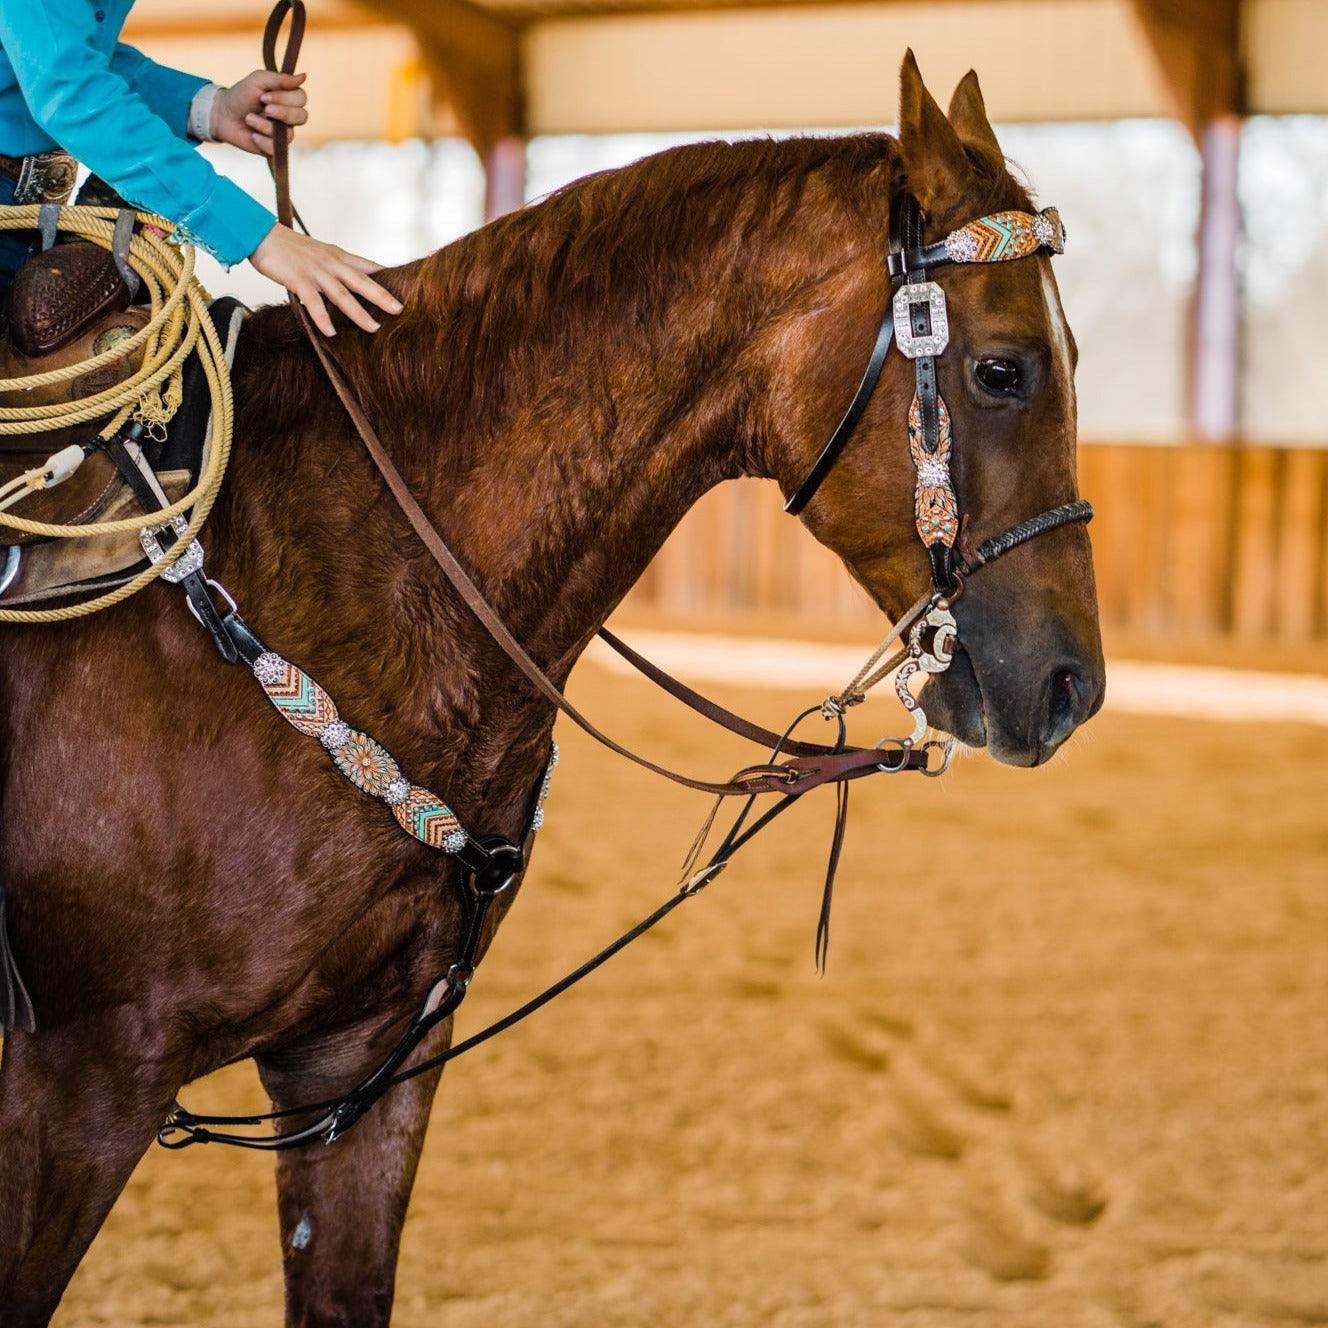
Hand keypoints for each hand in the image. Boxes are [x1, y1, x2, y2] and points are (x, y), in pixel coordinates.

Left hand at [212, 70, 307, 156]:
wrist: (223, 115)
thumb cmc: (242, 95)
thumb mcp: (258, 80)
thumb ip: (280, 79)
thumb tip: (304, 76)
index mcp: (288, 98)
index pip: (301, 98)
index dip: (286, 98)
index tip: (265, 96)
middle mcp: (290, 117)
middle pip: (302, 116)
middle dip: (282, 112)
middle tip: (264, 108)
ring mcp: (284, 134)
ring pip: (289, 134)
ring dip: (265, 126)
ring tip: (249, 119)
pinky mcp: (275, 148)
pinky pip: (277, 148)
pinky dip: (262, 141)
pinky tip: (252, 136)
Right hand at [249, 226, 402, 335]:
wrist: (261, 234)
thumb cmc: (291, 249)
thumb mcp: (320, 255)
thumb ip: (337, 269)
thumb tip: (353, 286)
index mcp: (338, 256)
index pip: (369, 267)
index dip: (388, 277)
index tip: (408, 288)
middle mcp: (331, 262)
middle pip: (362, 281)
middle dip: (382, 297)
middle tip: (401, 311)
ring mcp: (316, 271)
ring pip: (342, 294)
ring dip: (358, 313)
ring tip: (374, 328)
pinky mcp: (298, 279)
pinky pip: (313, 302)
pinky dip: (322, 318)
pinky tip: (331, 332)